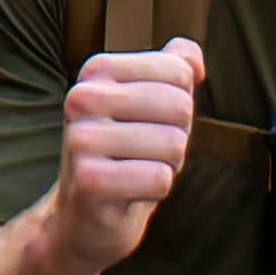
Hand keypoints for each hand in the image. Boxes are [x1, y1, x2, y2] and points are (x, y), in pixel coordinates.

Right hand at [40, 42, 207, 274]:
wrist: (84, 215)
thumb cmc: (126, 153)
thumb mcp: (151, 105)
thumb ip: (173, 69)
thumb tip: (195, 59)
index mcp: (97, 70)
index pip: (178, 72)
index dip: (180, 105)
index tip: (151, 122)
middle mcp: (82, 98)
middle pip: (179, 106)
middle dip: (176, 137)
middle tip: (146, 153)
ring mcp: (81, 139)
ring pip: (173, 144)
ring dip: (167, 165)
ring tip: (136, 171)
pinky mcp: (89, 179)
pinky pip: (160, 178)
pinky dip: (156, 190)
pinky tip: (130, 193)